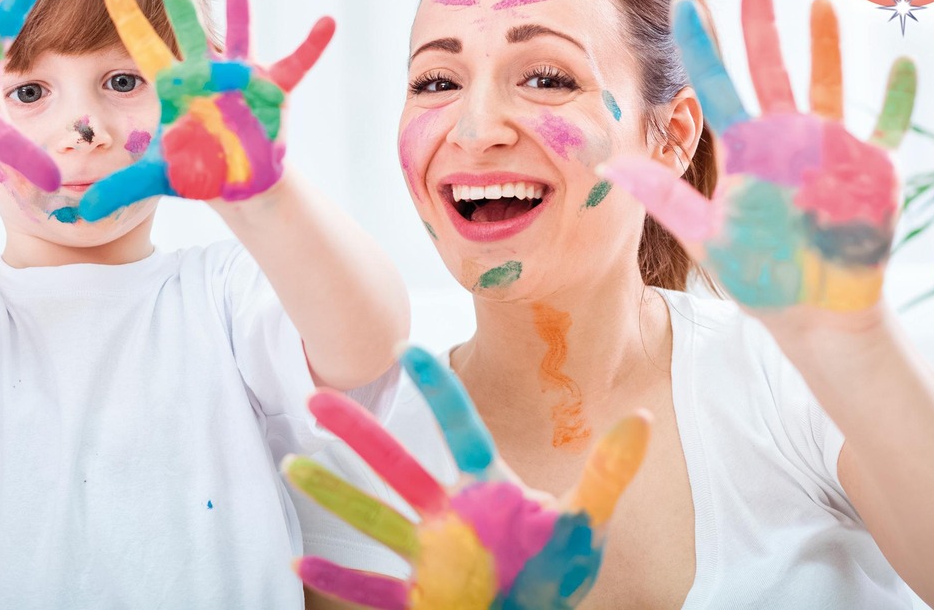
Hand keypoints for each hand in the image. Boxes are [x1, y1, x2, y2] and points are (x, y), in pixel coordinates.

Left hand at [79, 0, 333, 219]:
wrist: (240, 181)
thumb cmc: (198, 170)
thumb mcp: (158, 178)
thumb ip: (121, 188)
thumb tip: (80, 213)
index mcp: (176, 85)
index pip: (147, 49)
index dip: (130, 21)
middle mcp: (207, 72)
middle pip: (188, 26)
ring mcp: (242, 77)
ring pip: (240, 28)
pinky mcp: (274, 90)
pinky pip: (297, 64)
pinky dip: (313, 45)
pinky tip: (327, 22)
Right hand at [284, 346, 650, 608]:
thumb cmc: (555, 574)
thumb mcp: (587, 524)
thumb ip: (609, 472)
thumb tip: (640, 415)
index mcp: (487, 488)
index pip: (459, 428)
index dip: (435, 390)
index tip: (406, 348)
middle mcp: (448, 514)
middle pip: (397, 465)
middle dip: (358, 433)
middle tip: (316, 397)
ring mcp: (429, 555)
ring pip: (373, 518)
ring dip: (334, 496)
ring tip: (293, 467)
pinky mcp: (419, 597)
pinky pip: (371, 586)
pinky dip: (338, 576)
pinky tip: (301, 561)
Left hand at [599, 0, 915, 312]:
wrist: (814, 312)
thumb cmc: (759, 276)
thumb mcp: (707, 235)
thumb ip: (664, 198)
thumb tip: (609, 168)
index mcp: (744, 149)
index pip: (714, 87)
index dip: (699, 48)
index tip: (682, 6)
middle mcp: (785, 139)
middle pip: (769, 73)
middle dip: (761, 31)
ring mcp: (830, 150)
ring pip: (828, 85)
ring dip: (826, 47)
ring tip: (820, 3)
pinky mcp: (873, 170)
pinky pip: (890, 125)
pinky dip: (898, 98)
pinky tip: (903, 64)